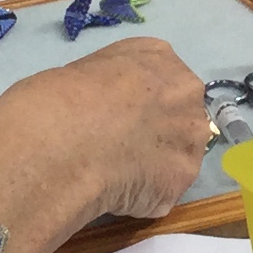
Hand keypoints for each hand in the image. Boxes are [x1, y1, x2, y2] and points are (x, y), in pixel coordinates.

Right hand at [0, 42, 216, 252]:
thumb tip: (109, 107)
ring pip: (178, 154)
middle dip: (157, 132)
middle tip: (122, 148)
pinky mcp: (184, 177)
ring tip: (117, 174)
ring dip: (155, 165)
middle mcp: (187, 92)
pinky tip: (117, 192)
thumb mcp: (86, 69)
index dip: (140, 103)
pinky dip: (144, 196)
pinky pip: (165, 189)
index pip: (162, 79)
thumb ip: (113, 84)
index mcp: (159, 57)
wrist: (65, 140)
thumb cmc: (62, 98)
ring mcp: (191, 136)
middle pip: (180, 114)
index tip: (119, 118)